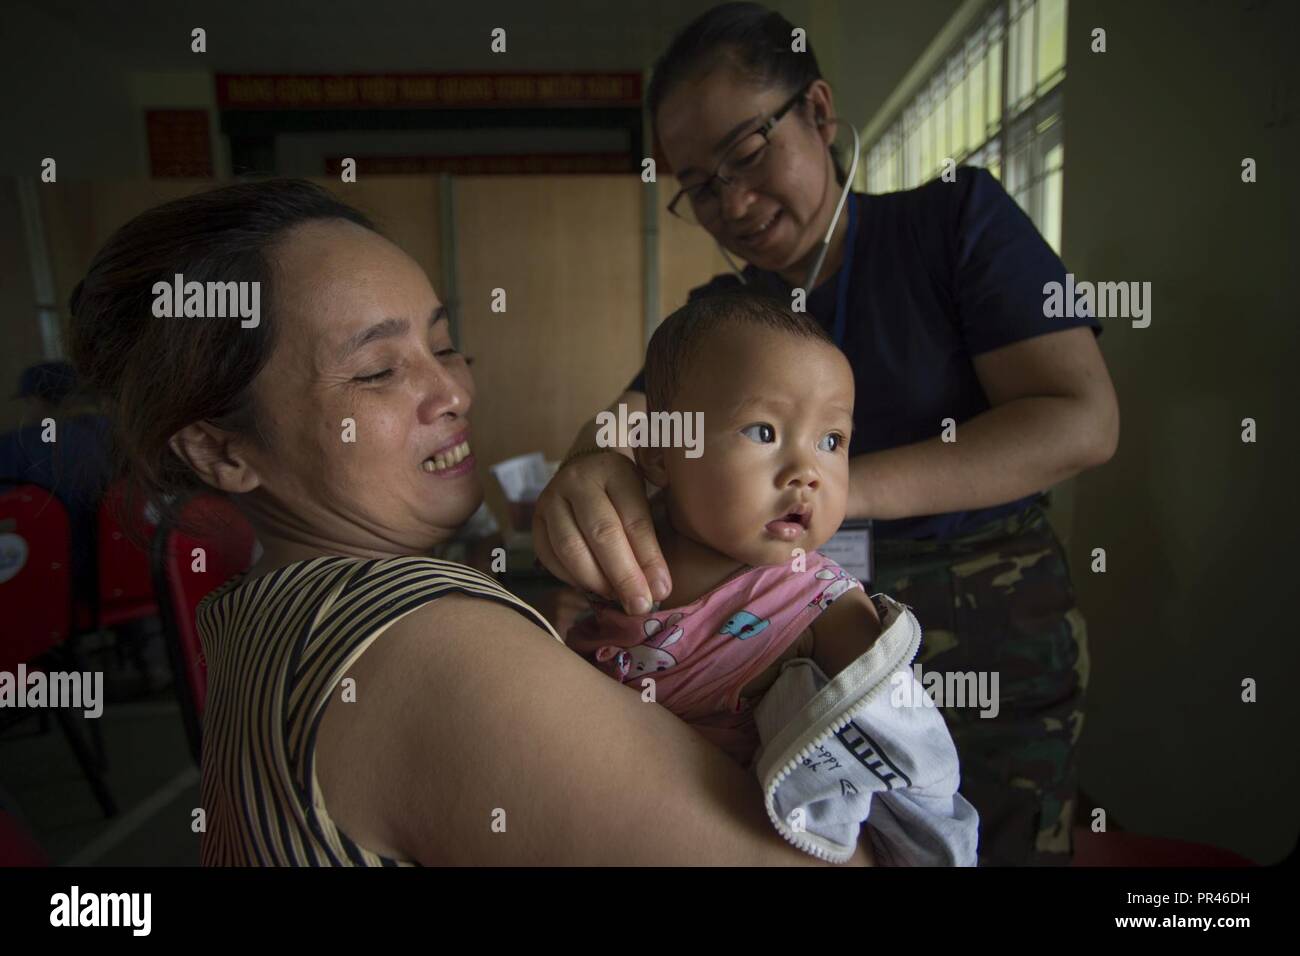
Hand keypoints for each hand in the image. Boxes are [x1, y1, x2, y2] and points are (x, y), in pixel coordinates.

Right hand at [532, 450, 671, 614]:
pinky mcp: (536, 520)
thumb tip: (658, 585)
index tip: (661, 589)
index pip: (634, 520)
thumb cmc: (623, 489)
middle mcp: (578, 481)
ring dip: (596, 581)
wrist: (584, 468)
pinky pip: (549, 557)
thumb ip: (653, 531)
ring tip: (617, 598)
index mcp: (614, 470)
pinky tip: (593, 588)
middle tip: (640, 605)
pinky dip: (571, 579)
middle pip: (601, 534)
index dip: (648, 559)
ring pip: (570, 548)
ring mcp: (551, 499)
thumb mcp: (646, 495)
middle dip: (623, 576)